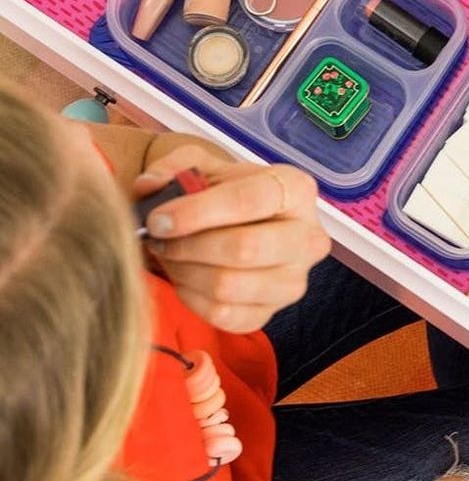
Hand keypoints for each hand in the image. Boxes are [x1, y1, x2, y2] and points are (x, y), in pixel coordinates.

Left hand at [134, 145, 330, 332]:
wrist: (236, 222)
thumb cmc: (222, 192)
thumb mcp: (199, 165)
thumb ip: (170, 168)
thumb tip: (149, 187)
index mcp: (297, 190)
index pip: (250, 201)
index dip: (197, 212)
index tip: (158, 219)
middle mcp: (308, 238)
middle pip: (245, 248)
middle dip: (188, 245)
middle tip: (157, 238)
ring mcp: (294, 280)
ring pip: (230, 286)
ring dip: (185, 271)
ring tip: (168, 254)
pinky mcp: (274, 311)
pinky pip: (224, 315)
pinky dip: (191, 297)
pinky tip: (182, 276)